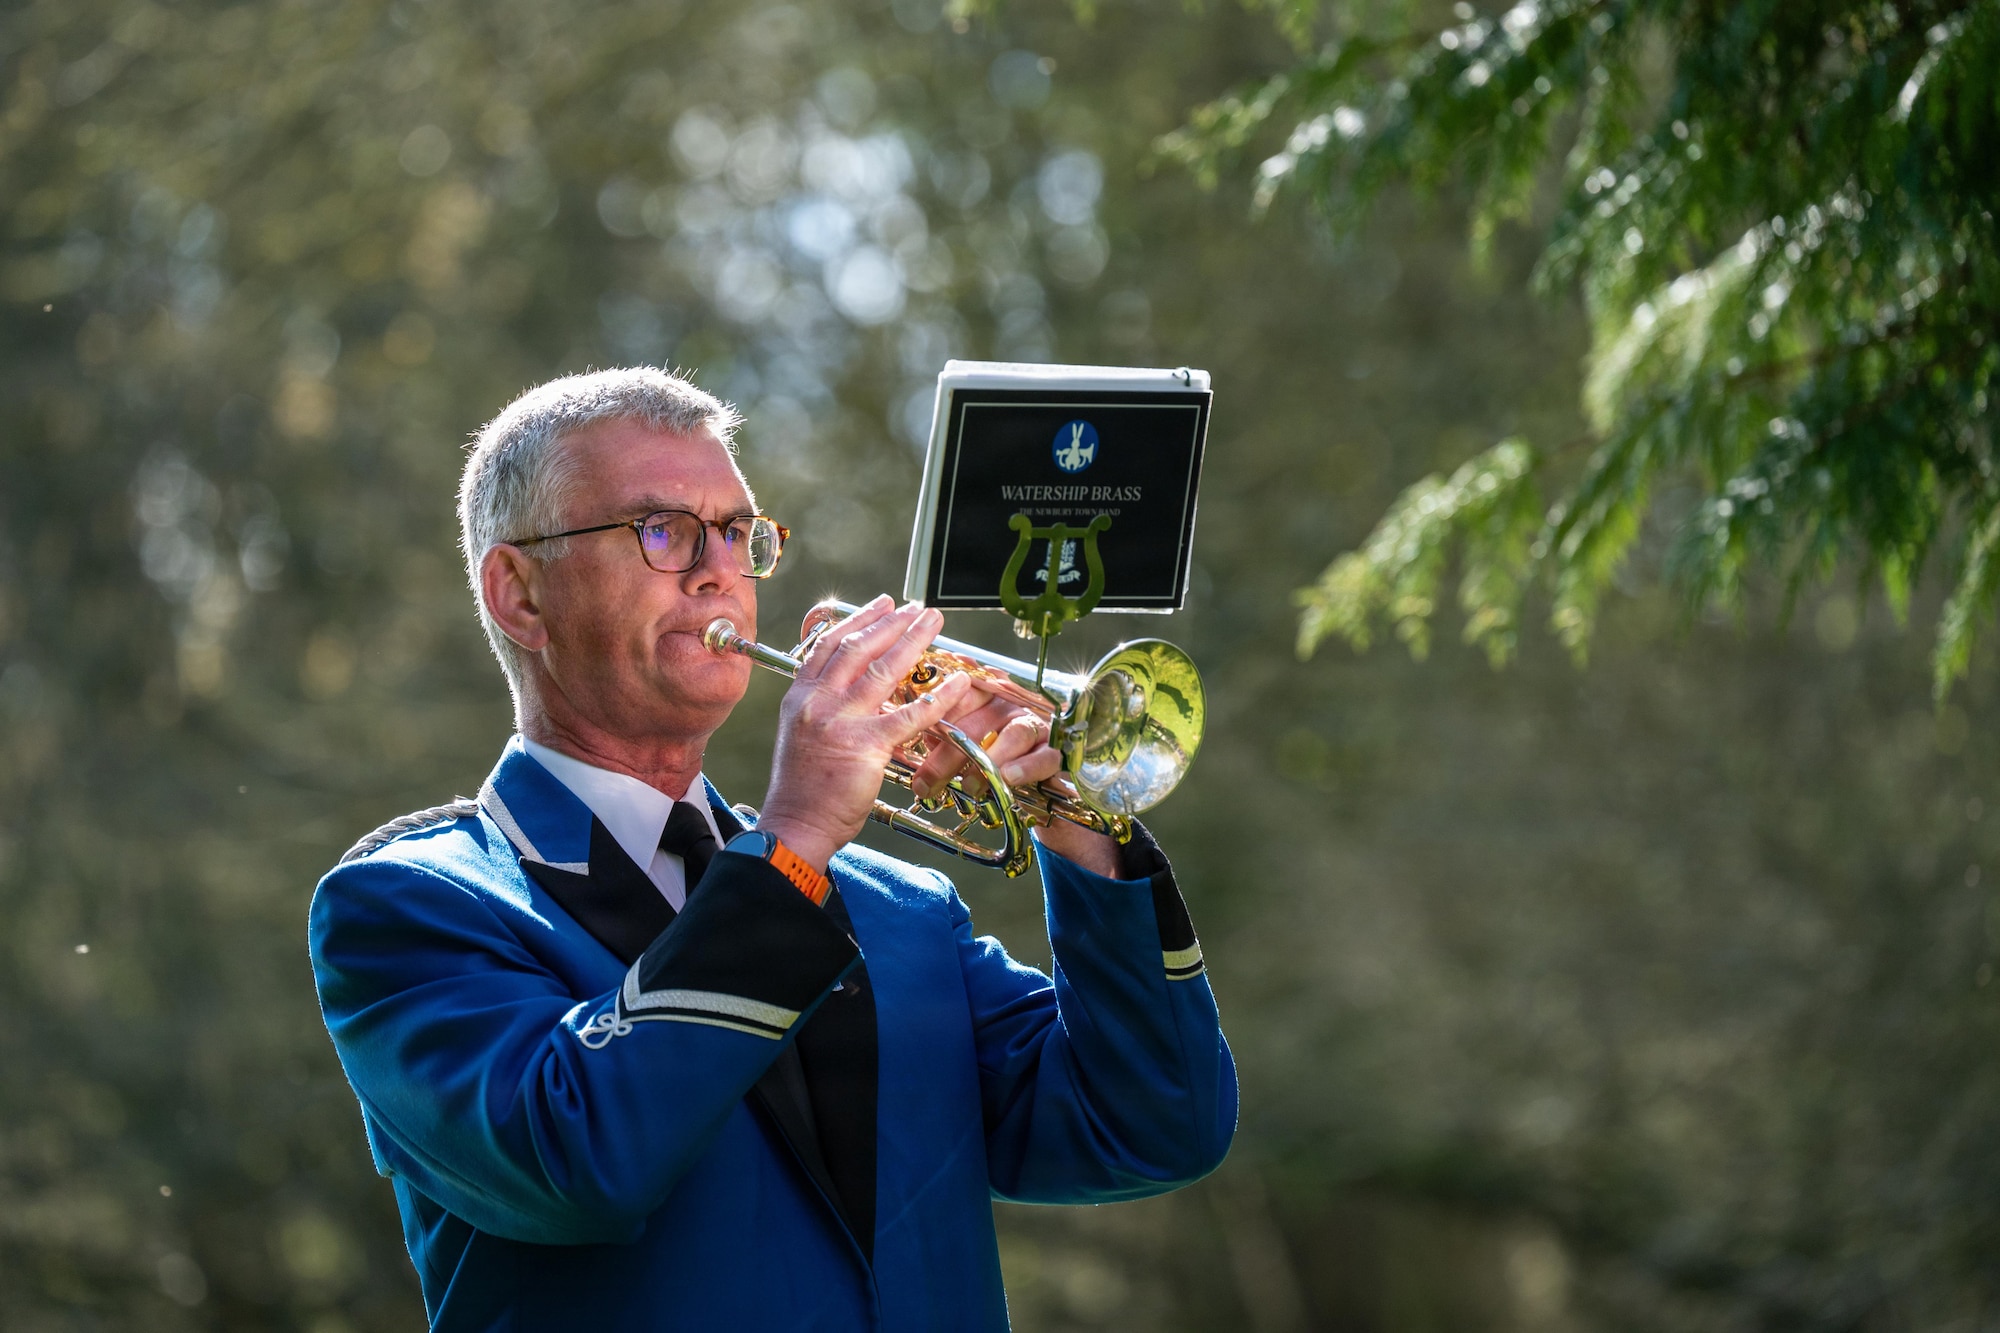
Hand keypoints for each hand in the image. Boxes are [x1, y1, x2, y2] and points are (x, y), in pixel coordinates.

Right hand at [757, 597, 972, 872]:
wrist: (795, 825)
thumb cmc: (802, 789)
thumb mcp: (800, 735)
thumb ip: (825, 708)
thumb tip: (856, 691)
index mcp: (799, 697)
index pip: (829, 645)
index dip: (858, 620)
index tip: (881, 604)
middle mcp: (817, 702)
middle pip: (858, 648)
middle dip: (891, 622)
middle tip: (916, 608)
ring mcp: (840, 721)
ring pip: (883, 670)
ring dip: (913, 641)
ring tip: (934, 624)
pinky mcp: (866, 746)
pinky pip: (909, 716)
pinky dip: (937, 698)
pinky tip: (957, 684)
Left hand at [909, 692, 1061, 801]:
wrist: (1043, 775)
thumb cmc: (995, 751)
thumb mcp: (966, 737)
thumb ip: (944, 732)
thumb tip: (913, 737)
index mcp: (985, 694)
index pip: (959, 695)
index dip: (936, 716)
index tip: (911, 738)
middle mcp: (1010, 704)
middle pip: (979, 721)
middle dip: (949, 756)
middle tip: (927, 784)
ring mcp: (1034, 724)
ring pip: (1013, 735)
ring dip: (988, 762)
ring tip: (970, 786)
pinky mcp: (1055, 749)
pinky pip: (1044, 756)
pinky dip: (1026, 767)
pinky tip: (1008, 777)